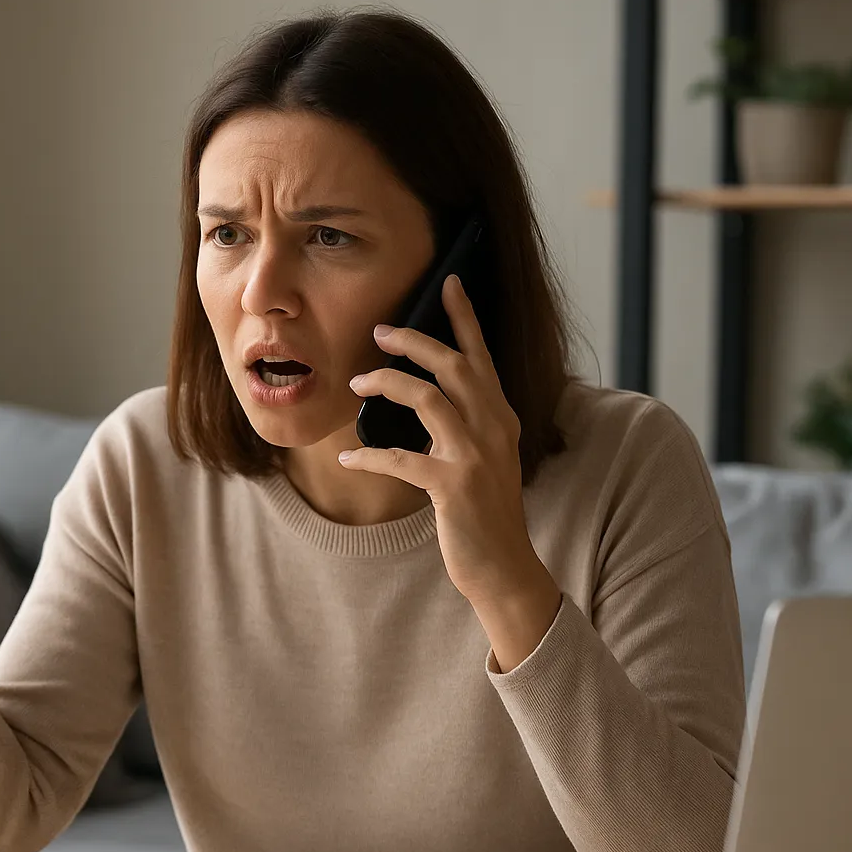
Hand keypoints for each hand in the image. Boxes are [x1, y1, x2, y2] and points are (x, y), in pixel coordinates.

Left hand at [339, 274, 560, 669]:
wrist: (504, 568)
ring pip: (427, 399)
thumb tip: (421, 394)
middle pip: (453, 366)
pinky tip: (347, 460)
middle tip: (380, 330)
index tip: (449, 283)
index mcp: (501, 418)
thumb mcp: (484, 459)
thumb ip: (465, 425)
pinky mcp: (453, 486)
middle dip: (414, 341)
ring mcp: (475, 457)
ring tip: (357, 383)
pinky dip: (369, 457)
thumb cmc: (484, 513)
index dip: (464, 318)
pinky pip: (400, 459)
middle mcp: (494, 429)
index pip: (482, 358)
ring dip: (387, 384)